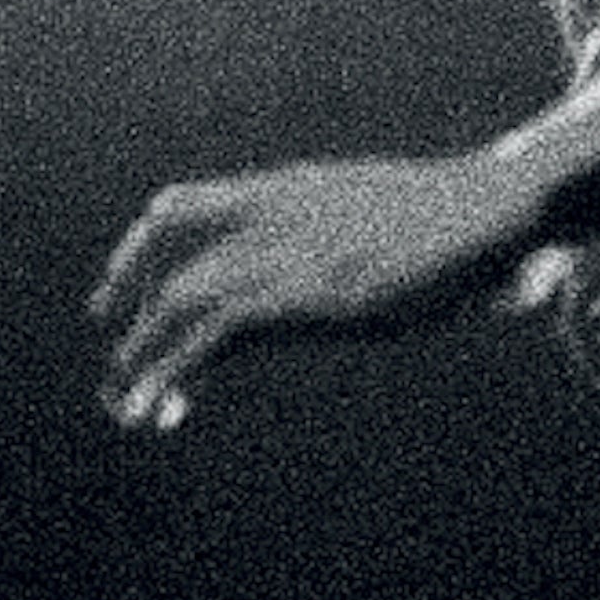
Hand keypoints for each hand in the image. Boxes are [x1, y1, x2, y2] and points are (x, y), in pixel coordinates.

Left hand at [87, 148, 539, 433]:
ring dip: (144, 353)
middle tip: (116, 366)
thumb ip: (343, 233)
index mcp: (283, 189)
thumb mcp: (375, 211)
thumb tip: (352, 258)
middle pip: (169, 256)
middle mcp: (269, 216)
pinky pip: (214, 335)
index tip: (119, 290)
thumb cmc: (447, 218)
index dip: (141, 248)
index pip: (182, 205)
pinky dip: (176, 371)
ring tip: (124, 404)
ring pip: (182, 299)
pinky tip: (160, 409)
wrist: (484, 208)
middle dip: (131, 309)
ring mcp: (285, 255)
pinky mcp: (303, 299)